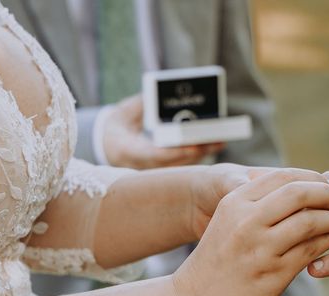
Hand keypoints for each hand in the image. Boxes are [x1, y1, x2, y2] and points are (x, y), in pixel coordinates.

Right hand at [102, 95, 223, 168]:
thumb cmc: (116, 128)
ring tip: (220, 141)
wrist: (108, 148)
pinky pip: (183, 164)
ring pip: (182, 166)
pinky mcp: (163, 169)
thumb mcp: (122, 113)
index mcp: (130, 152)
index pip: (156, 155)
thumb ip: (140, 104)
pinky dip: (197, 154)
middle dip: (198, 151)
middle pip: (176, 162)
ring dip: (201, 154)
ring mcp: (154, 170)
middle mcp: (144, 165)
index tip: (194, 146)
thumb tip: (158, 92)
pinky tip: (211, 145)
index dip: (176, 152)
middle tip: (217, 140)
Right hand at [173, 169, 328, 295]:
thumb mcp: (227, 221)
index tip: (324, 185)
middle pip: (299, 192)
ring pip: (310, 221)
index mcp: (235, 202)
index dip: (311, 177)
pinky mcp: (273, 274)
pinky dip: (327, 241)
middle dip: (326, 194)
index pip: (283, 176)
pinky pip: (311, 249)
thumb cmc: (215, 261)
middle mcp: (247, 221)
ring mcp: (260, 248)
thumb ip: (257, 205)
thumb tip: (301, 190)